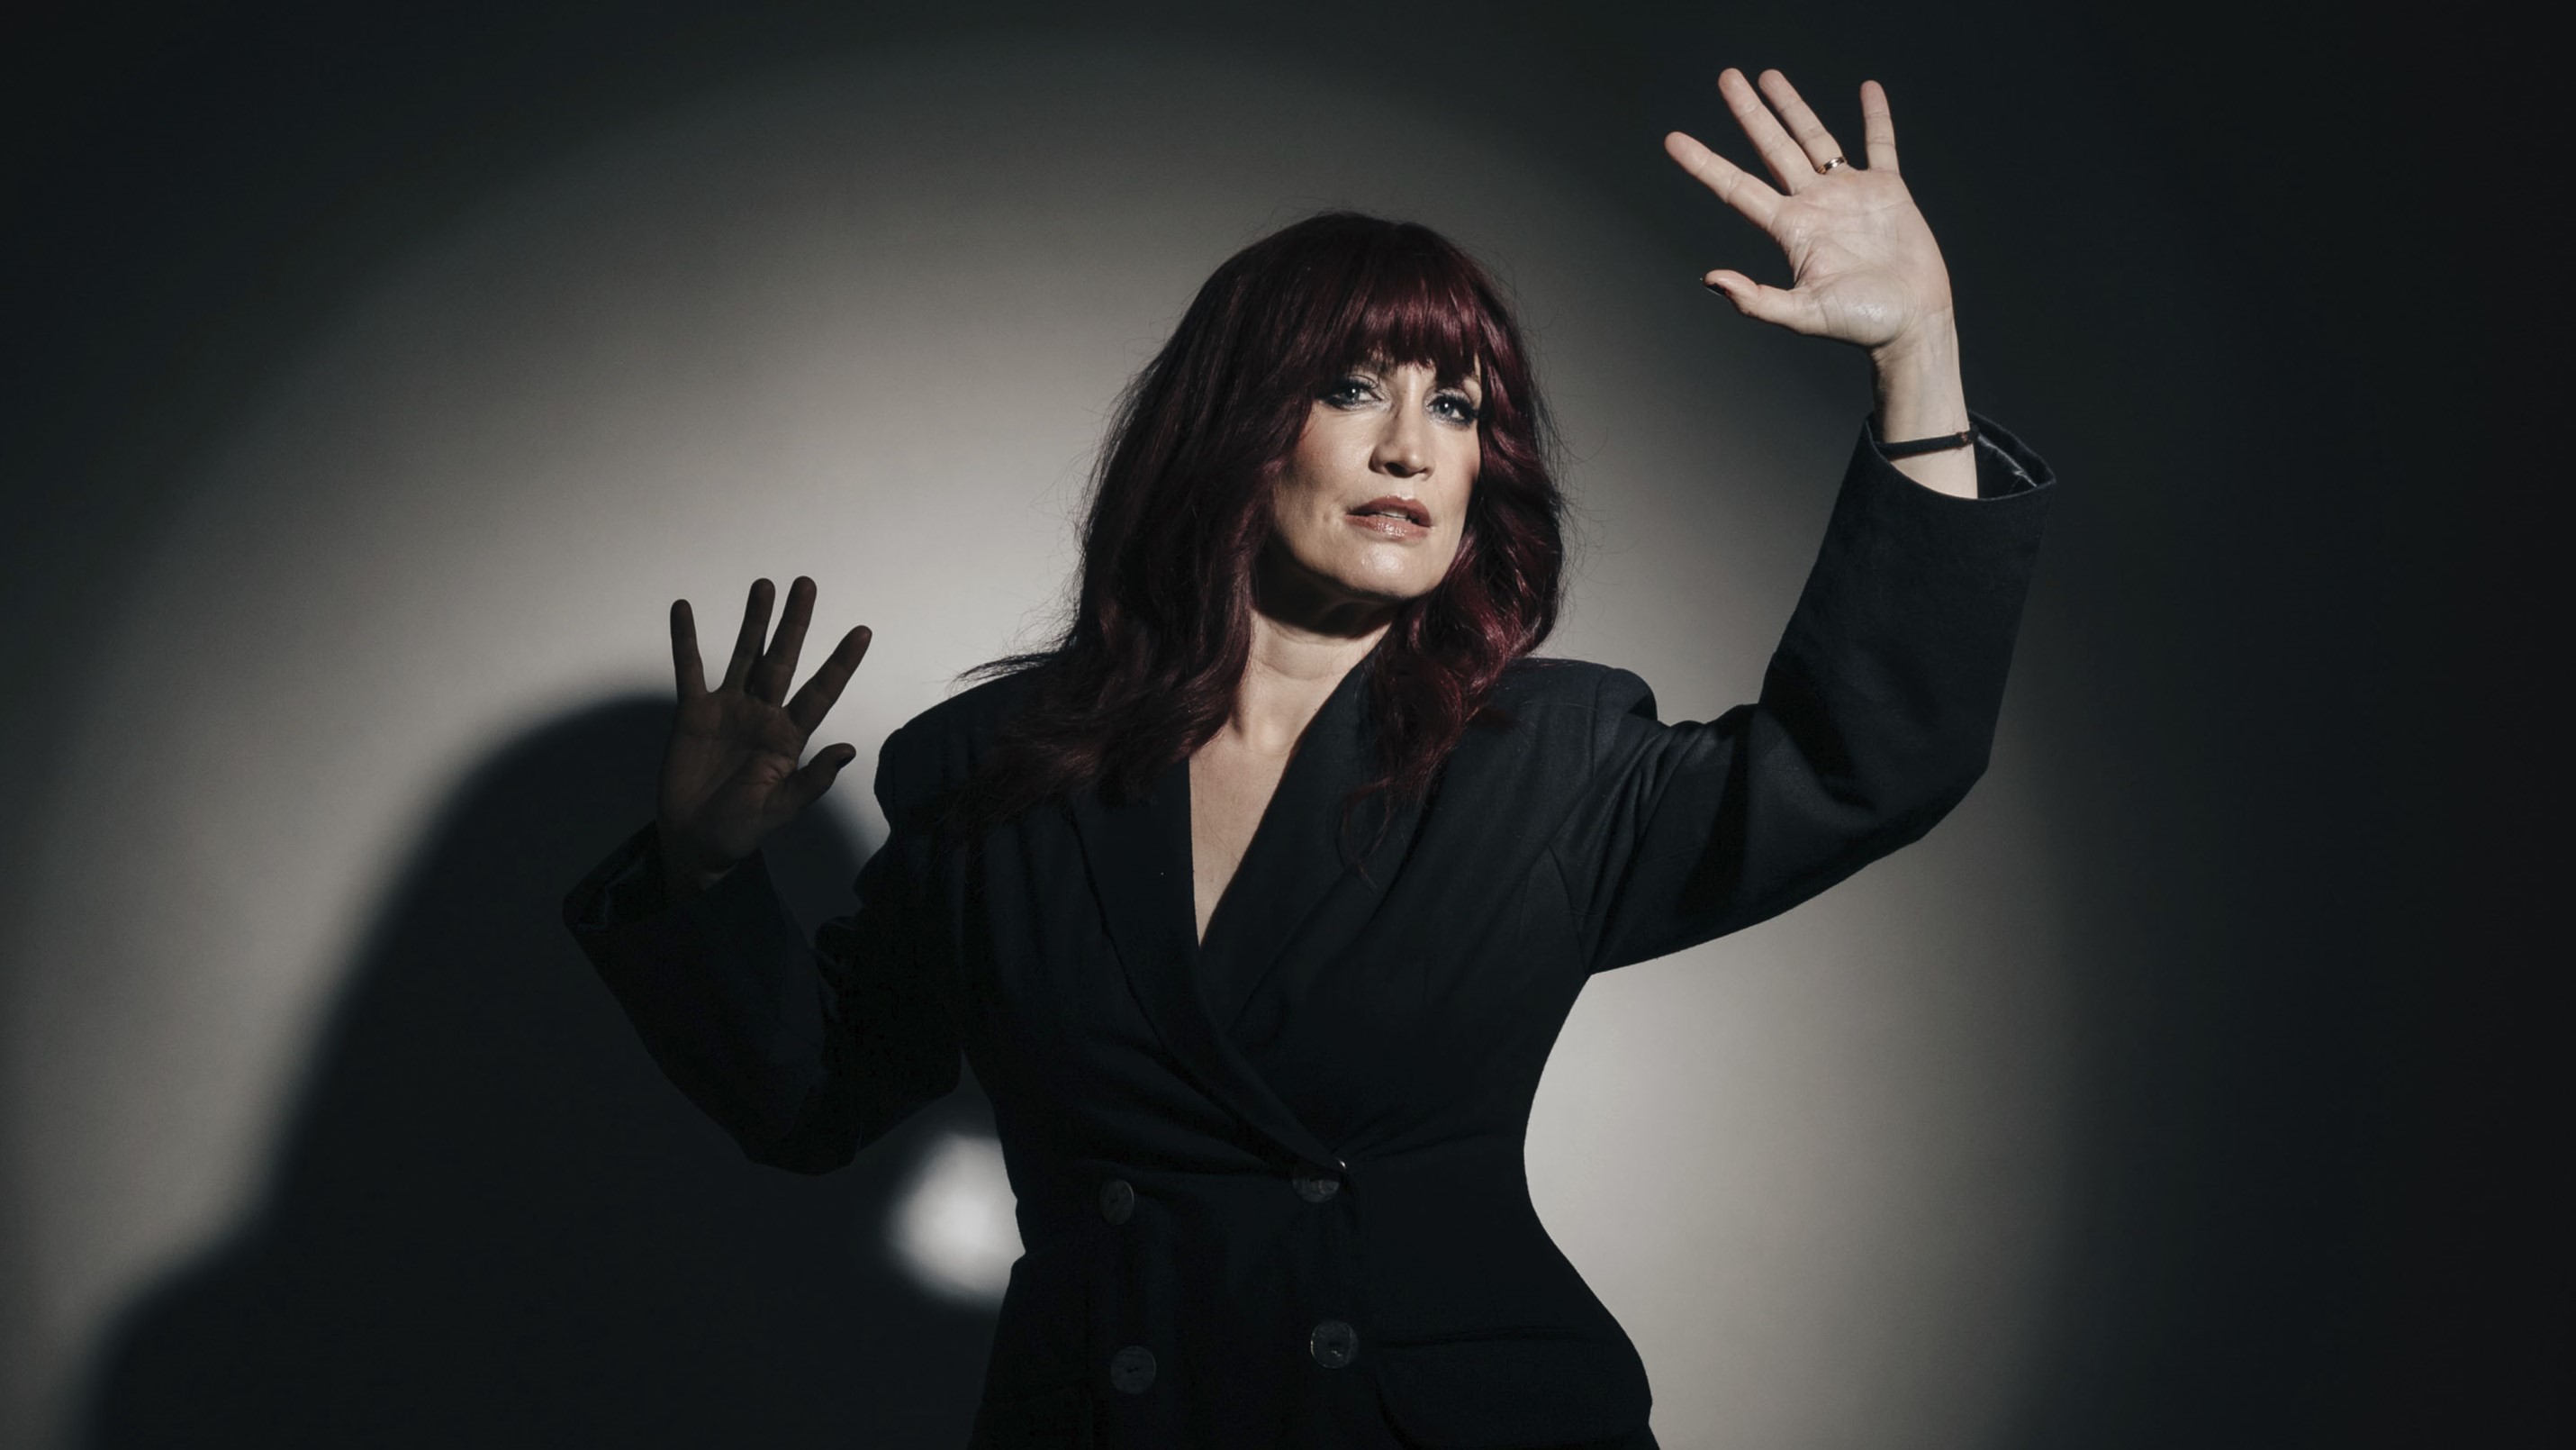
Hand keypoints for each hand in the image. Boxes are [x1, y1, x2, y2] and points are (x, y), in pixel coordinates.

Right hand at [657, 576, 871, 897]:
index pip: (821, 691)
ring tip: (763, 585)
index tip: (863, 631)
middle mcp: (763, 714)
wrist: (697, 840)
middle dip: (794, 623)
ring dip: (753, 621)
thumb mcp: (782, 808)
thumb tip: (848, 750)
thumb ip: (812, 779)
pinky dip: (685, 640)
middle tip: (805, 584)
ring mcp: (728, 709)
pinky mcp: (693, 712)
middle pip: (783, 659)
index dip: (841, 663)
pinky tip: (684, 609)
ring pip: (744, 654)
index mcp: (789, 736)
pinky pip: (689, 669)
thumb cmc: (743, 828)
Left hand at [1664, 69, 1953, 359]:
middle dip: (1749, 113)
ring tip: (1770, 76)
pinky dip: (1877, 117)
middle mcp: (1813, 205)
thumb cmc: (1860, 325)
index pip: (1736, 187)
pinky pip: (1880, 145)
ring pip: (1815, 138)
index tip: (1674, 140)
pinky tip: (1869, 90)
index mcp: (1790, 229)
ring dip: (1793, 107)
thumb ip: (1756, 300)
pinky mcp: (1888, 191)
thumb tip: (1711, 279)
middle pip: (1772, 148)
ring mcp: (1848, 194)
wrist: (1912, 324)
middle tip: (1727, 78)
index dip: (1705, 163)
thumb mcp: (1803, 315)